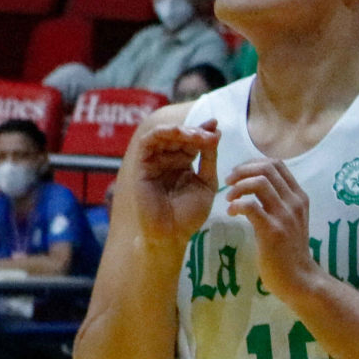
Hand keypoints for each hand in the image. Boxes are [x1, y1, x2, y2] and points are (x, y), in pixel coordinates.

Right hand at [119, 114, 218, 243]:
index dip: (203, 131)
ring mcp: (154, 162)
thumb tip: (216, 133)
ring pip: (163, 136)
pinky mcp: (142, 166)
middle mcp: (167, 160)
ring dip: (179, 131)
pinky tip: (177, 133)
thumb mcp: (206, 183)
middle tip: (209, 133)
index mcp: (182, 164)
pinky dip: (162, 133)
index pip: (191, 142)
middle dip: (194, 131)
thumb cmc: (190, 214)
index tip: (216, 125)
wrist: (172, 233)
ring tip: (196, 134)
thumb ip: (209, 159)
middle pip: (178, 137)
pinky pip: (147, 143)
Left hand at [224, 157, 323, 303]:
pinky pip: (251, 206)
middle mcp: (294, 202)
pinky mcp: (273, 231)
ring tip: (229, 198)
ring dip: (238, 187)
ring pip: (259, 183)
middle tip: (228, 182)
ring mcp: (285, 216)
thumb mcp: (288, 218)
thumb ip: (277, 200)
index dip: (252, 163)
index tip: (238, 174)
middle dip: (241, 171)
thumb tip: (252, 181)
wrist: (299, 279)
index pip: (276, 164)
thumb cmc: (288, 249)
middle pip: (266, 168)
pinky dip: (236, 205)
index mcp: (298, 196)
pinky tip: (231, 213)